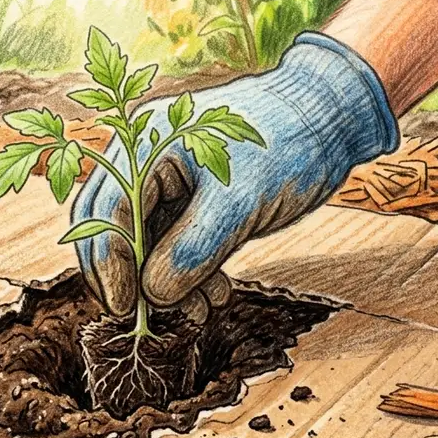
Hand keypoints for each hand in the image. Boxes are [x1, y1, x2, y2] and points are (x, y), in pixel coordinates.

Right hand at [72, 34, 398, 319]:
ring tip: (203, 309)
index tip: (127, 308)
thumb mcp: (241, 200)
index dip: (109, 263)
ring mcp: (169, 185)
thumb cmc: (287, 143)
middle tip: (154, 319)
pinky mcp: (194, 204)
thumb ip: (194, 248)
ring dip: (167, 283)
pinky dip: (190, 275)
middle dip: (135, 278)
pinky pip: (175, 247)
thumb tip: (153, 295)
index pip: (106, 212)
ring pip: (147, 246)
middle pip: (115, 231)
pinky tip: (215, 295)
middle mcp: (146, 163)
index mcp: (145, 146)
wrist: (332, 119)